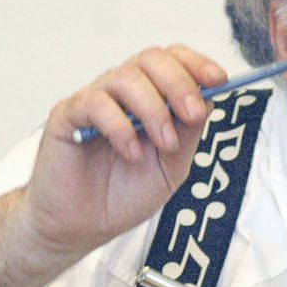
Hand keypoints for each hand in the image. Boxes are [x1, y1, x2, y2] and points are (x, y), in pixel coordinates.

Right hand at [18, 45, 228, 259]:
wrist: (83, 226)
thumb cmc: (123, 194)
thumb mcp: (172, 168)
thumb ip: (188, 135)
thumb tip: (207, 101)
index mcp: (151, 99)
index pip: (173, 61)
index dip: (196, 64)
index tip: (218, 79)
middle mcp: (124, 94)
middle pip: (152, 59)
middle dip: (179, 84)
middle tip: (191, 114)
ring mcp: (95, 101)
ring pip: (126, 77)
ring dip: (154, 109)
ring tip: (163, 143)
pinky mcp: (68, 116)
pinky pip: (95, 103)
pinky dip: (120, 126)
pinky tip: (131, 153)